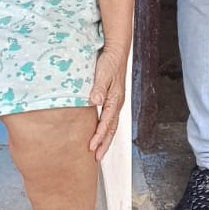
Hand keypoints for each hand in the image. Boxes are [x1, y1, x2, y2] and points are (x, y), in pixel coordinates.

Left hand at [88, 46, 127, 161]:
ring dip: (105, 139)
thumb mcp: (102, 73)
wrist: (116, 52)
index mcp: (114, 99)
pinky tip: (100, 133)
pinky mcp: (112, 99)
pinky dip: (105, 129)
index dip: (99, 136)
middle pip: (112, 129)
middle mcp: (117, 103)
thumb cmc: (109, 61)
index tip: (92, 147)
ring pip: (111, 125)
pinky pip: (110, 119)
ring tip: (98, 151)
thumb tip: (95, 101)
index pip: (107, 123)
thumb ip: (99, 88)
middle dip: (104, 144)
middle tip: (96, 157)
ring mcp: (115, 102)